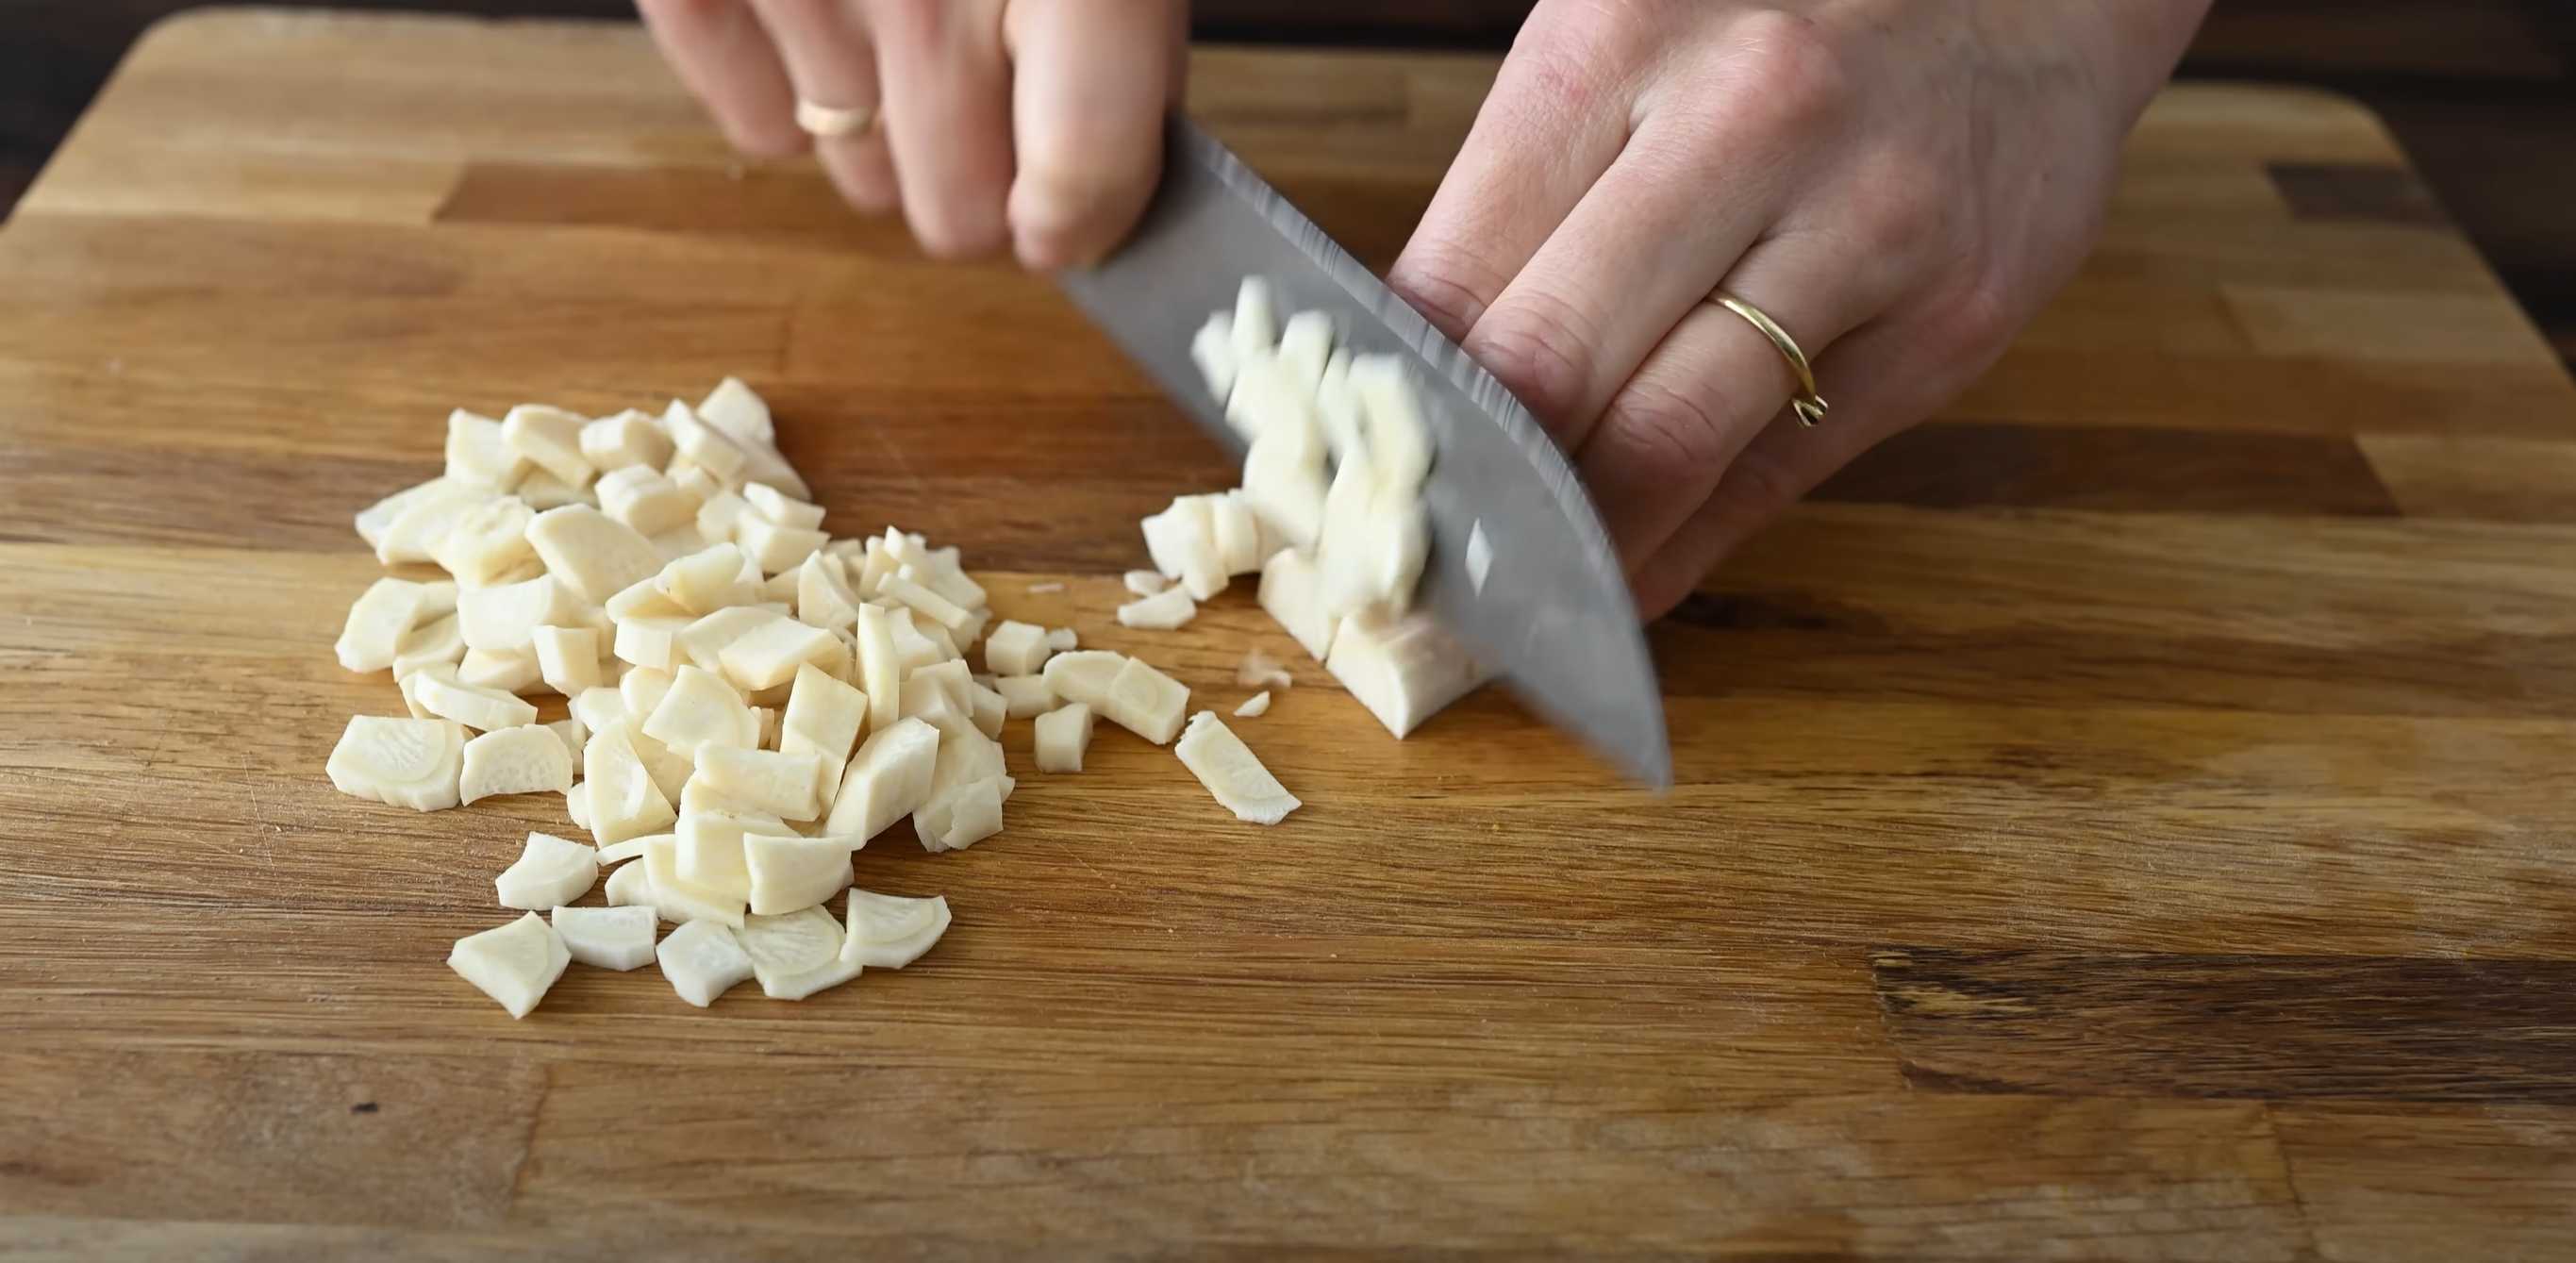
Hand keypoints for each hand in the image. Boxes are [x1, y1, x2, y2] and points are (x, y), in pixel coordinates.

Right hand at [636, 0, 1187, 266]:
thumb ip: (1116, 40)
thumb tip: (1104, 181)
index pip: (1082, 173)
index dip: (1086, 220)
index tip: (1074, 222)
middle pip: (961, 216)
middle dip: (982, 190)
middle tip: (990, 118)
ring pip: (860, 176)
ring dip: (888, 143)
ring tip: (901, 45)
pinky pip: (748, 118)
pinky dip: (775, 110)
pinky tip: (812, 57)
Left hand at [1387, 0, 2210, 617]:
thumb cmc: (1796, 9)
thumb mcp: (1632, 35)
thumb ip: (1529, 185)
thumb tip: (1413, 361)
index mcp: (1614, 43)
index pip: (1453, 275)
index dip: (1383, 406)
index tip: (1347, 484)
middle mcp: (1740, 124)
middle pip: (1549, 370)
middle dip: (1463, 493)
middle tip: (1409, 567)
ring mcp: (1861, 225)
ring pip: (1667, 443)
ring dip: (1571, 551)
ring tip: (1511, 602)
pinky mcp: (1950, 317)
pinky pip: (1781, 471)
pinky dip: (1687, 548)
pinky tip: (1628, 584)